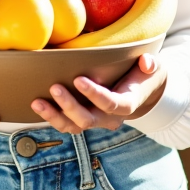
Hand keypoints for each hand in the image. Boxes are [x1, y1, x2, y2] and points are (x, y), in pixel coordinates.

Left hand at [31, 53, 166, 133]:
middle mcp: (109, 118)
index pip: (110, 104)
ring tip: (37, 102)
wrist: (142, 93)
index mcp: (127, 104)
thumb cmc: (145, 76)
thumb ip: (151, 65)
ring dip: (54, 116)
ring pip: (73, 126)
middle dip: (69, 105)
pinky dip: (51, 117)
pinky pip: (66, 124)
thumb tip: (146, 63)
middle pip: (87, 119)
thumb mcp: (154, 69)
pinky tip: (36, 105)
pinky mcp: (83, 118)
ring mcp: (95, 120)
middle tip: (54, 87)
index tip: (78, 79)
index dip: (94, 95)